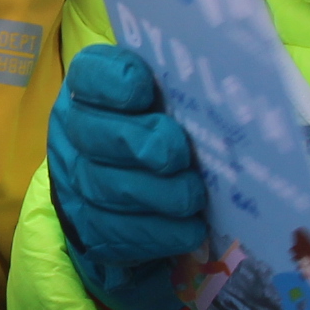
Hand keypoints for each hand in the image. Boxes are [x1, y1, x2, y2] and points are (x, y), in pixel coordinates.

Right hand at [49, 46, 208, 309]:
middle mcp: (73, 132)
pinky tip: (188, 230)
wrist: (136, 180)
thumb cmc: (164, 127)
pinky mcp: (88, 227)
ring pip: (102, 190)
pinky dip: (156, 234)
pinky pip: (114, 234)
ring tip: (192, 198)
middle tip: (178, 156)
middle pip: (93, 136)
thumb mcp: (172, 98)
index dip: (114, 81)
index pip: (91, 75)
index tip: (144, 89)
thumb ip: (187, 89)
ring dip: (153, 196)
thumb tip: (237, 88)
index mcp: (91, 88)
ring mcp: (74, 182)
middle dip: (138, 145)